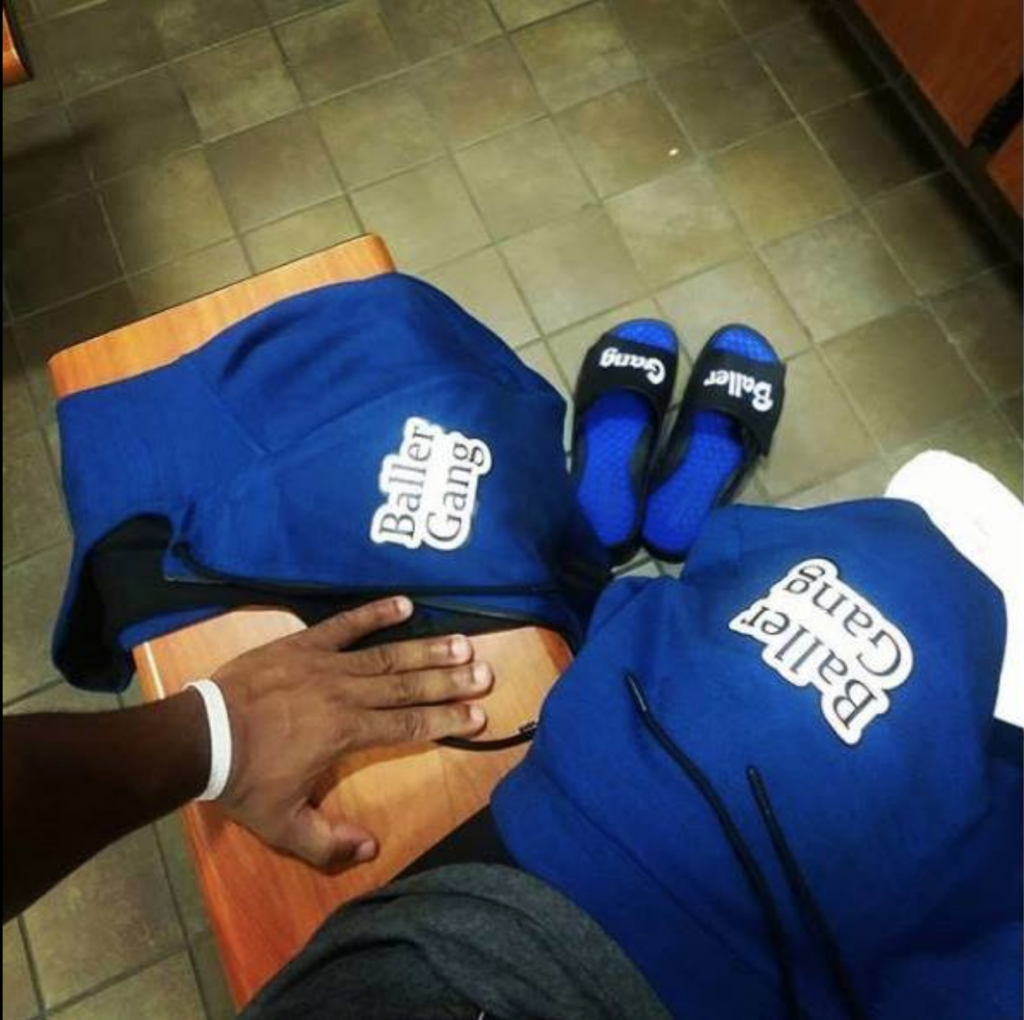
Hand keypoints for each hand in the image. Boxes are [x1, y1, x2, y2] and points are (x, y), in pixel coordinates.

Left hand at [210, 597, 491, 868]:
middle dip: (449, 682)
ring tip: (462, 643)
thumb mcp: (282, 826)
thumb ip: (326, 842)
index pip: (409, 727)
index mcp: (347, 733)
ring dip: (426, 649)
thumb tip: (371, 848)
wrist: (199, 736)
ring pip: (386, 656)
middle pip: (408, 687)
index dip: (446, 721)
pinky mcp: (304, 644)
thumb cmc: (244, 780)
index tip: (478, 715)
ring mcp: (325, 664)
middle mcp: (346, 694)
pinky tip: (405, 604)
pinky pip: (345, 625)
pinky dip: (375, 613)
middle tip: (484, 673)